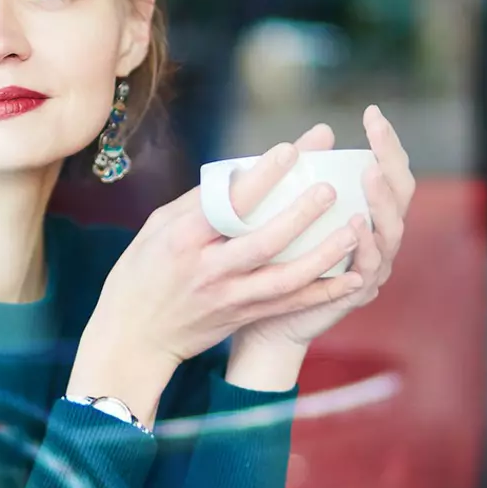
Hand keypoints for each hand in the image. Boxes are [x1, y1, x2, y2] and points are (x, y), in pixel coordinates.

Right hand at [69, 135, 364, 421]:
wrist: (133, 337)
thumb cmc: (141, 273)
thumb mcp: (156, 229)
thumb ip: (197, 204)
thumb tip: (242, 173)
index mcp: (183, 238)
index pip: (227, 203)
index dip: (261, 176)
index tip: (291, 150)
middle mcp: (208, 268)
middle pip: (261, 240)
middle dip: (299, 214)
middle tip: (331, 188)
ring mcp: (228, 297)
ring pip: (283, 277)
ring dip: (321, 255)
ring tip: (353, 231)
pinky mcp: (242, 317)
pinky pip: (289, 304)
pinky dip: (322, 292)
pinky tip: (353, 277)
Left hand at [230, 105, 414, 366]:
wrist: (263, 317)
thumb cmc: (275, 260)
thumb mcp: (285, 213)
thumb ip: (300, 180)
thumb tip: (315, 133)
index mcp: (365, 213)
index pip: (387, 171)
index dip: (386, 144)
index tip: (373, 114)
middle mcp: (377, 237)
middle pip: (401, 196)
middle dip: (391, 162)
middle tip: (378, 134)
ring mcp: (372, 266)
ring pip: (391, 231)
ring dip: (382, 201)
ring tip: (370, 175)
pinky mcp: (356, 293)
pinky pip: (367, 268)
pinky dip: (365, 246)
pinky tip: (356, 225)